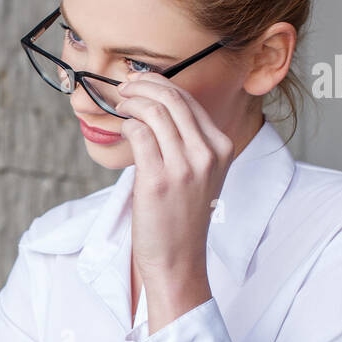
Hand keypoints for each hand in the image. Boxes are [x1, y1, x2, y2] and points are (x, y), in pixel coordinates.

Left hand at [115, 74, 235, 285]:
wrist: (178, 259)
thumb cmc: (182, 217)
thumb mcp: (200, 174)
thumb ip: (188, 142)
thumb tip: (156, 106)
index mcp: (222, 148)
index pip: (189, 101)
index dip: (160, 84)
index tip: (139, 82)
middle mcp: (208, 154)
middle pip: (172, 99)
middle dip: (143, 85)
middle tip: (124, 87)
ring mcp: (185, 167)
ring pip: (155, 111)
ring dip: (131, 102)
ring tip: (119, 105)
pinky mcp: (159, 180)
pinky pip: (139, 134)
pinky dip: (127, 125)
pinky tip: (123, 130)